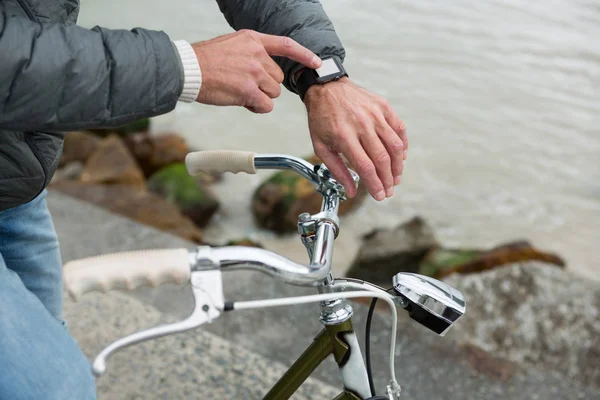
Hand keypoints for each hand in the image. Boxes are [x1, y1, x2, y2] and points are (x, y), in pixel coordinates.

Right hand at [192, 30, 320, 112]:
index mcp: (253, 40)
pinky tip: (241, 101)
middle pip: (278, 79)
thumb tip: (263, 70)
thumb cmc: (206, 61)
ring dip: (259, 97)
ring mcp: (254, 72)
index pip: (286, 45)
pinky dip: (256, 107)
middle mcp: (257, 54)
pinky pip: (265, 106)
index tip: (316, 62)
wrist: (189, 70)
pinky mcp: (249, 90)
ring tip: (239, 91)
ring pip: (273, 93)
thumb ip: (251, 53)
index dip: (304, 54)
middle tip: (244, 85)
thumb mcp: (232, 45)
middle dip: (265, 86)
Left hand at [304, 78, 407, 200]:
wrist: (326, 88)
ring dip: (398, 166)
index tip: (380, 196)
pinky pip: (399, 128)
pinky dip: (403, 145)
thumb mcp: (321, 146)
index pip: (366, 166)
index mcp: (344, 136)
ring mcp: (374, 114)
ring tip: (396, 177)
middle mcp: (361, 124)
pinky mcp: (383, 106)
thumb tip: (351, 191)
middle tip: (389, 191)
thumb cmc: (322, 118)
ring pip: (395, 145)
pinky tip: (400, 157)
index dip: (375, 185)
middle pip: (382, 159)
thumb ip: (337, 170)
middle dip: (388, 180)